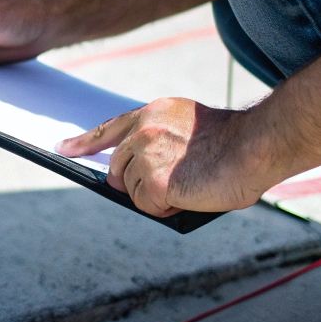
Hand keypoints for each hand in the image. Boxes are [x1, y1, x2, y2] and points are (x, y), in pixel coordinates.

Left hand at [56, 98, 271, 215]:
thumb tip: (139, 178)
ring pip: (133, 191)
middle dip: (137, 182)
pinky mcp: (152, 180)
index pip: (108, 130)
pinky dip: (166, 208)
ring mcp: (145, 155)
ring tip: (191, 184)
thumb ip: (161, 145)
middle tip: (172, 183)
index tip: (63, 149)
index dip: (83, 143)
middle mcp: (143, 131)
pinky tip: (189, 194)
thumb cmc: (236, 143)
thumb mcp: (189, 131)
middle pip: (118, 170)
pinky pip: (147, 206)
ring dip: (157, 196)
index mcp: (152, 113)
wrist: (257, 146)